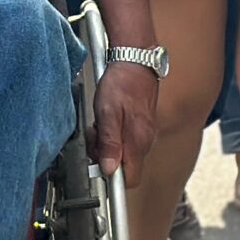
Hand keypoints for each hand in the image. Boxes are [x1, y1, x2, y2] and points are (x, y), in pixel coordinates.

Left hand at [92, 62, 158, 179]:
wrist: (135, 60)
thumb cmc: (122, 83)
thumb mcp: (108, 113)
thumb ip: (109, 143)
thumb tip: (109, 169)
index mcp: (138, 141)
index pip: (130, 180)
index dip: (112, 179)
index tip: (97, 168)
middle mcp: (145, 140)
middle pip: (124, 167)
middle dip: (105, 158)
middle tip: (94, 138)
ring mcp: (145, 133)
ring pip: (123, 153)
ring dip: (107, 145)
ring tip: (99, 126)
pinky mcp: (141, 125)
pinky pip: (125, 140)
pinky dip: (113, 135)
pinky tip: (106, 121)